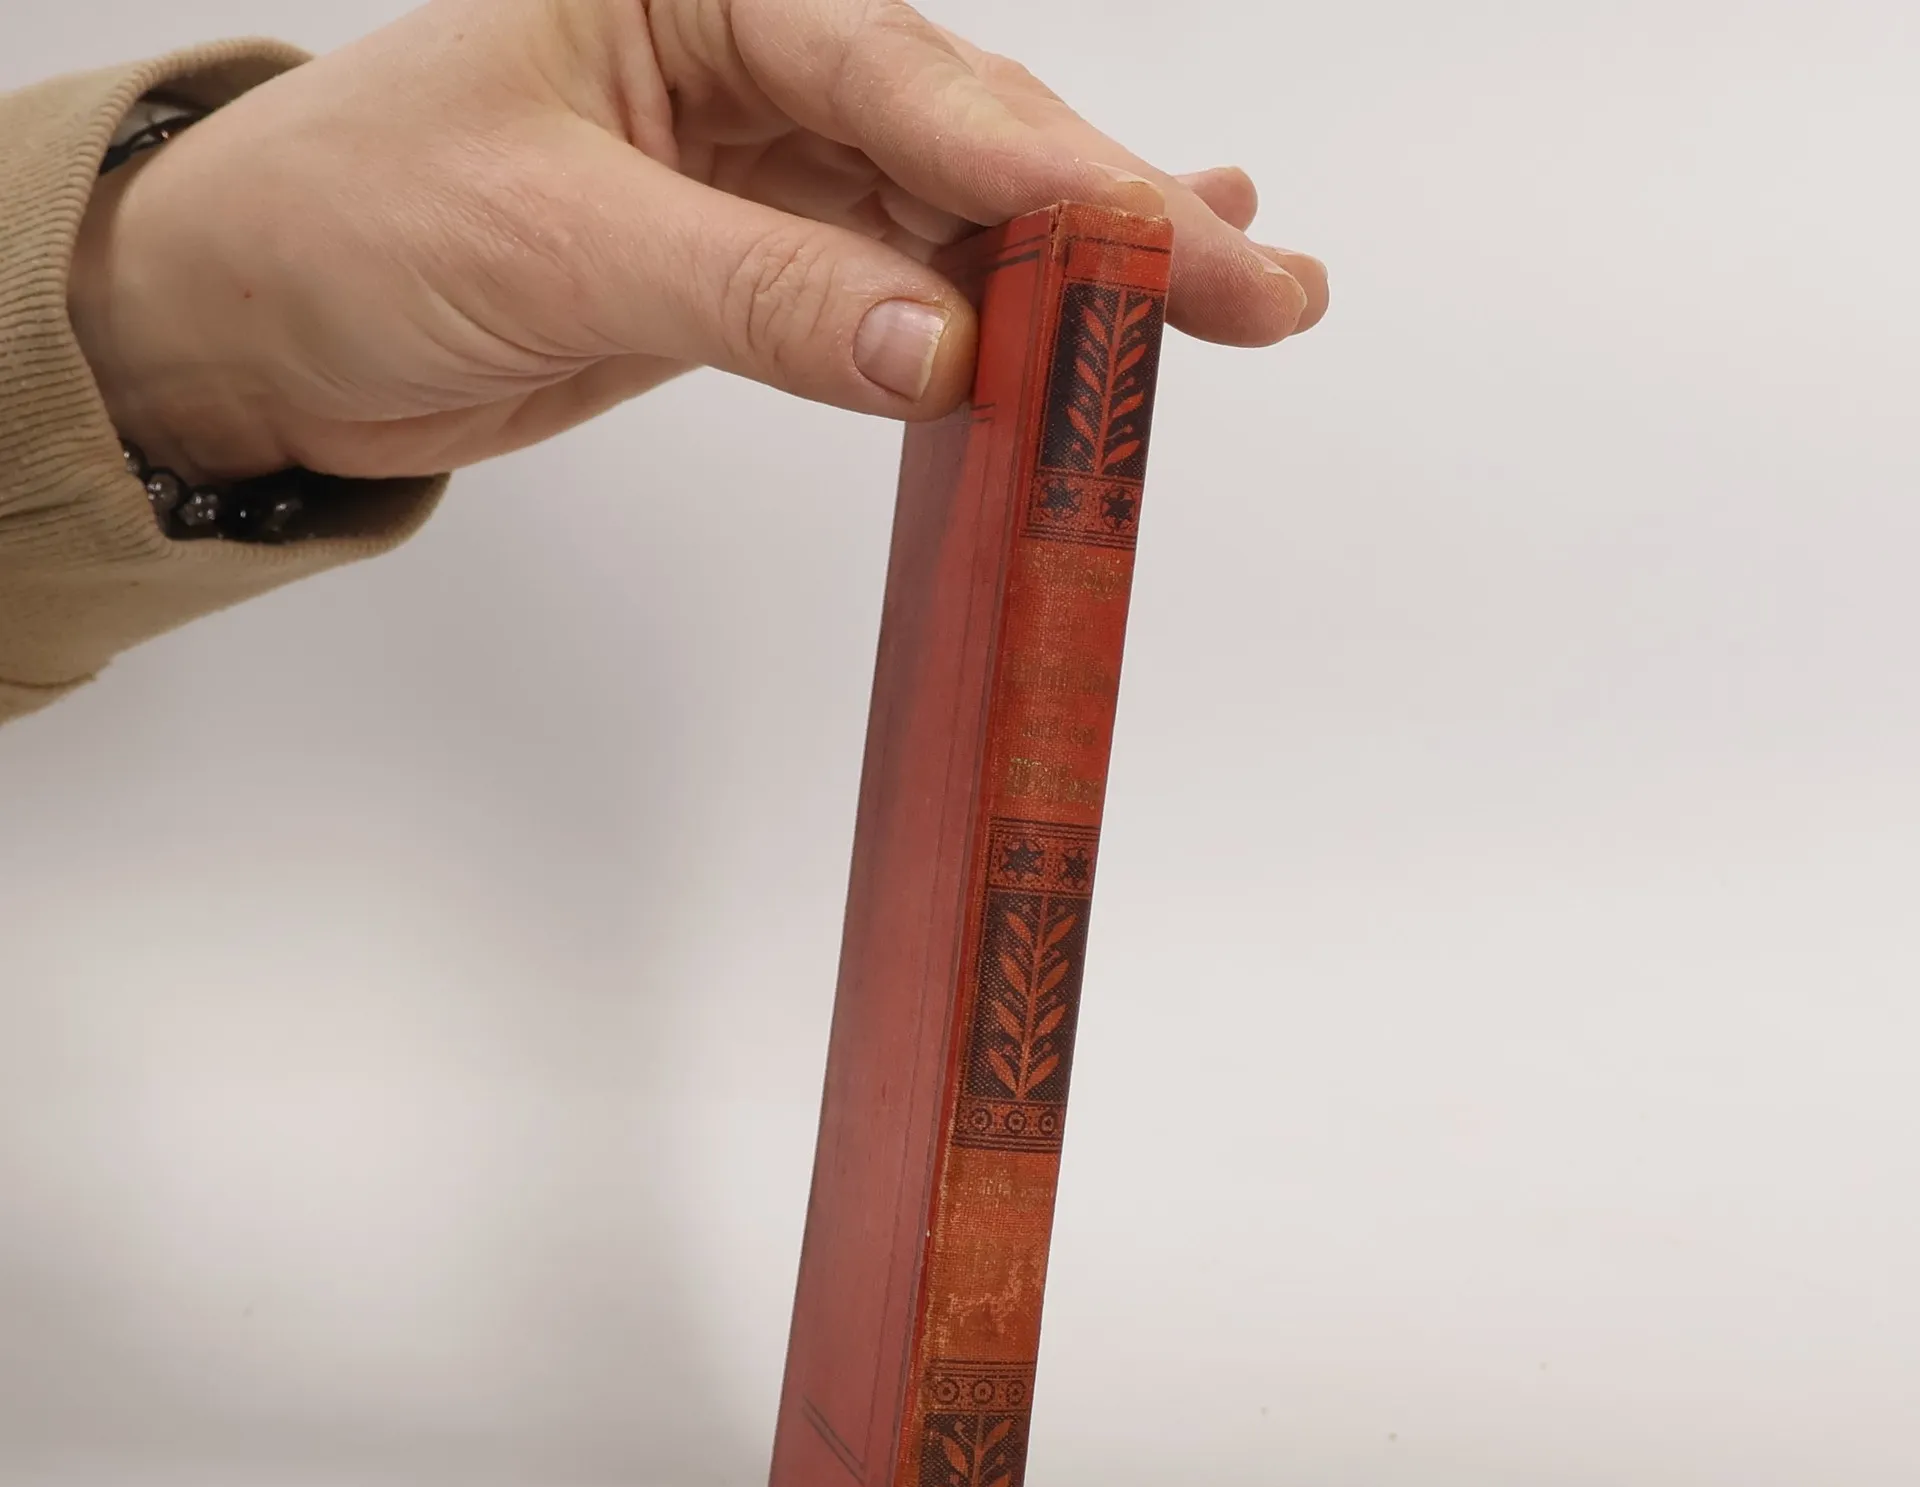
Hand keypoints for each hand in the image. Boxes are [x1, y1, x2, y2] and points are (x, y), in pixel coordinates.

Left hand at [68, 0, 1328, 481]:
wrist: (269, 317)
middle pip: (971, 134)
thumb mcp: (553, 243)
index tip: (1174, 257)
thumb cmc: (357, 220)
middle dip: (1119, 217)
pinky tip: (1092, 309)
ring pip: (957, 210)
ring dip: (1086, 267)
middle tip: (1265, 288)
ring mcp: (766, 159)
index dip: (1057, 179)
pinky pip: (903, 282)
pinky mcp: (761, 257)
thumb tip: (941, 346)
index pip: (912, 80)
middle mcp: (752, 53)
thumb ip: (755, 290)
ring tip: (1233, 298)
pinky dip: (995, 309)